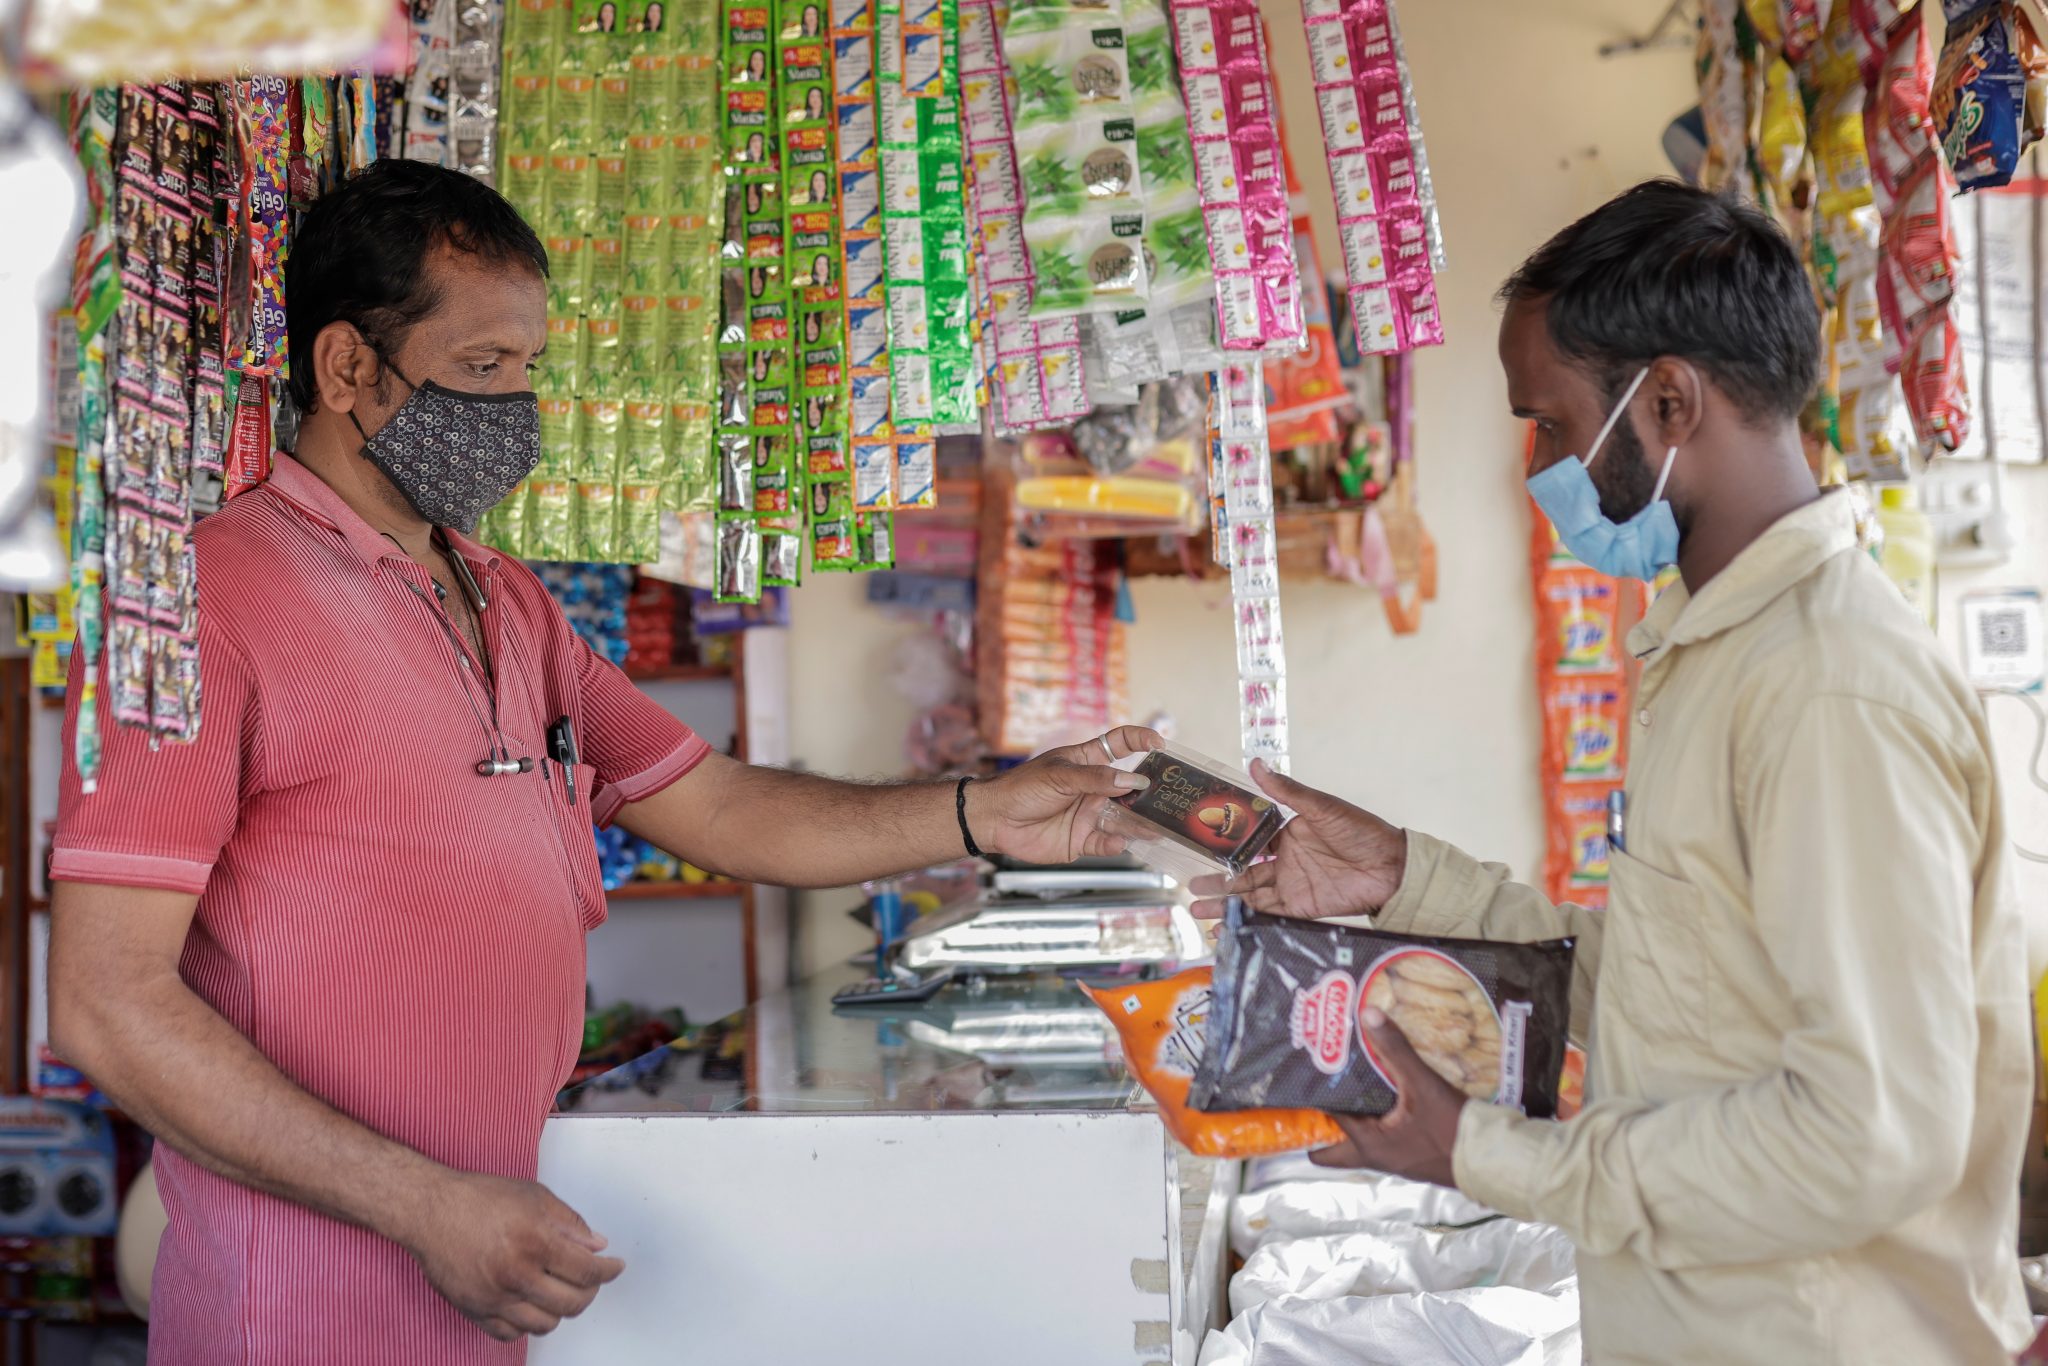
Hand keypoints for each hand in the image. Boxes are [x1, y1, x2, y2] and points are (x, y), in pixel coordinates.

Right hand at [399, 1172, 624, 1341]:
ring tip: (561, 1289)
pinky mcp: (475, 1312)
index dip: (609, 1271)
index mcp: (535, 1243)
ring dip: (561, 1309)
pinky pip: (512, 1334)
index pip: (587, 1271)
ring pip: (546, 1324)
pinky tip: (531, 1303)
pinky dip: (528, 1323)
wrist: (430, 1210)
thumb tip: (597, 1245)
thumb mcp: (534, 1196)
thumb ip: (571, 1222)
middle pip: (572, 1303)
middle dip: (590, 1291)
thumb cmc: (479, 1198)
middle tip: (590, 1278)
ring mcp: (494, 1299)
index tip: (615, 1267)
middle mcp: (516, 1276)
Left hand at [967, 726, 1163, 863]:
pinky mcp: (1082, 839)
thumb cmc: (1022, 788)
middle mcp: (1094, 788)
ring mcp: (1090, 814)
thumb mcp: (1061, 776)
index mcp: (1088, 762)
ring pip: (1123, 820)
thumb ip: (1096, 778)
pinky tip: (1120, 842)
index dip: (1141, 740)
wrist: (994, 819)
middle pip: (1130, 789)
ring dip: (1139, 823)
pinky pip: (1106, 843)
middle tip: (1168, 798)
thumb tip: (1132, 781)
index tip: (1161, 744)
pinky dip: (1115, 844)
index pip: (1121, 745)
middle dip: (1149, 793)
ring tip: (1155, 827)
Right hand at [1187, 761, 1407, 919]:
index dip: (1223, 843)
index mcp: (1286, 833)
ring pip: (1248, 895)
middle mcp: (1284, 860)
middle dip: (1216, 879)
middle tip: (1189, 885)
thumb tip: (1256, 764)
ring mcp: (1291, 885)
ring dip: (1223, 902)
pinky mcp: (1301, 908)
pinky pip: (1267, 916)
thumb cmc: (1361, 830)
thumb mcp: (1321, 807)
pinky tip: (1224, 928)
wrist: (1392, 867)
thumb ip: (1287, 791)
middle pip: (1242, 871)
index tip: (1198, 844)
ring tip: (1195, 908)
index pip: (1248, 838)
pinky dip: (1245, 922)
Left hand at [1310, 1007, 1468, 1186]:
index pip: (1323, 1123)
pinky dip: (1371, 1121)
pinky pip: (1378, 1139)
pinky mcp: (1408, 1157)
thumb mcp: (1423, 1085)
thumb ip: (1396, 1050)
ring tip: (1342, 1086)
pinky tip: (1379, 1096)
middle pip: (1329, 1150)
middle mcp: (1373, 1157)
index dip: (1310, 1101)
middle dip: (1317, 1126)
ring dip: (1346, 1121)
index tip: (1301, 1078)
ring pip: (1354, 1144)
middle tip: (1314, 1092)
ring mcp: (1391, 1160)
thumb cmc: (1453, 1129)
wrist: (1491, 1160)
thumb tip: (1368, 1014)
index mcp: (1367, 1144)